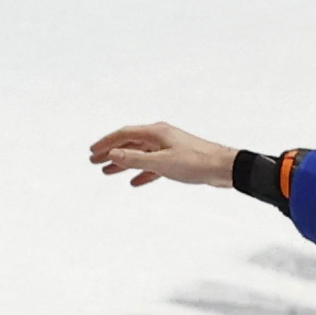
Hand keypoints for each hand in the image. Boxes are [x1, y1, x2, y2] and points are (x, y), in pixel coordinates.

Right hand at [88, 122, 235, 187]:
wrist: (223, 168)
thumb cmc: (196, 162)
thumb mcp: (161, 162)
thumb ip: (135, 159)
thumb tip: (112, 153)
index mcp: (156, 133)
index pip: (124, 134)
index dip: (106, 142)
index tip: (92, 152)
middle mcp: (160, 137)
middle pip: (129, 143)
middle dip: (111, 152)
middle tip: (94, 161)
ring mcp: (168, 148)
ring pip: (139, 154)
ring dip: (123, 162)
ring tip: (108, 171)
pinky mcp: (176, 160)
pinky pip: (152, 165)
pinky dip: (141, 172)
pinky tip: (135, 181)